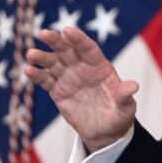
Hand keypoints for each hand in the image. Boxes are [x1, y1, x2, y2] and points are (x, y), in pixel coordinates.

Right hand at [24, 27, 138, 151]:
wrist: (105, 132)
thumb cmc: (118, 116)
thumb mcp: (125, 108)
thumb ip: (124, 96)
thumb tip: (133, 86)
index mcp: (100, 66)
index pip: (88, 48)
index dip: (78, 39)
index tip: (68, 30)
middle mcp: (82, 68)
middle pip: (67, 50)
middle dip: (56, 41)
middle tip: (44, 33)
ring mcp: (68, 78)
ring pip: (53, 63)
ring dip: (42, 57)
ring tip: (31, 54)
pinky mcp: (58, 91)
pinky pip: (46, 80)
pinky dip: (37, 74)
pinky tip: (28, 69)